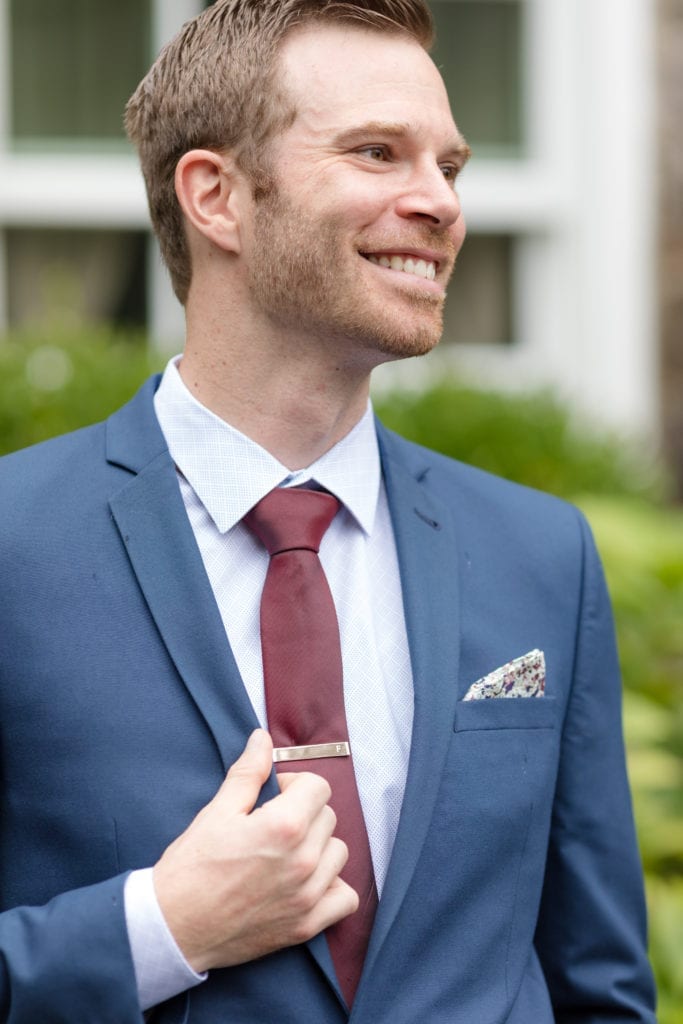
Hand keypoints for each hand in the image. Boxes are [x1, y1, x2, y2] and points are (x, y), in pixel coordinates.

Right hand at [153, 729, 358, 972]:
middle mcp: (304, 860)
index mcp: (284, 826)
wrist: (173, 927)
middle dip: (305, 813)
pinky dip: (332, 888)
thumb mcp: (217, 811)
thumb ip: (248, 772)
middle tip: (272, 825)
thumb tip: (262, 739)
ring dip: (319, 847)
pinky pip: (344, 899)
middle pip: (328, 816)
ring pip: (338, 852)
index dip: (295, 785)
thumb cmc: (191, 867)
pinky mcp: (306, 925)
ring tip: (287, 853)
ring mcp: (307, 895)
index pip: (318, 786)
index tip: (274, 796)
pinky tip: (307, 882)